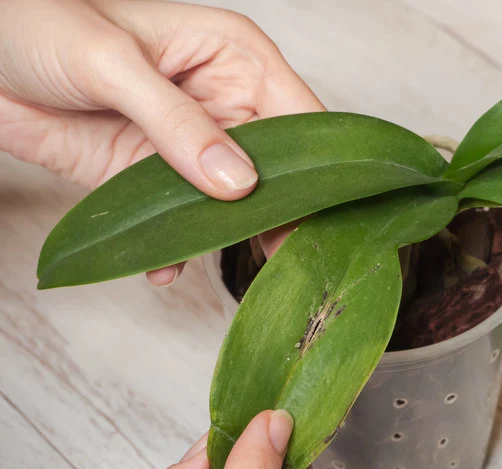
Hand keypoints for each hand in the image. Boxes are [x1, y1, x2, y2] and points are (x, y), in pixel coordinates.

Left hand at [0, 0, 322, 284]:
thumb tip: (238, 183)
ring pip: (234, 204)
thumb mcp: (112, 63)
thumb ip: (178, 123)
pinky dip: (176, 251)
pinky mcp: (154, 180)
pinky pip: (182, 224)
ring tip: (234, 269)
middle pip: (277, 170)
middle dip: (281, 213)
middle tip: (287, 257)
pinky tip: (165, 268)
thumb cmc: (37, 24)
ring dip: (230, 238)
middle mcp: (223, 105)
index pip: (300, 116)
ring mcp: (190, 148)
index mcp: (233, 59)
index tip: (322, 213)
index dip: (317, 165)